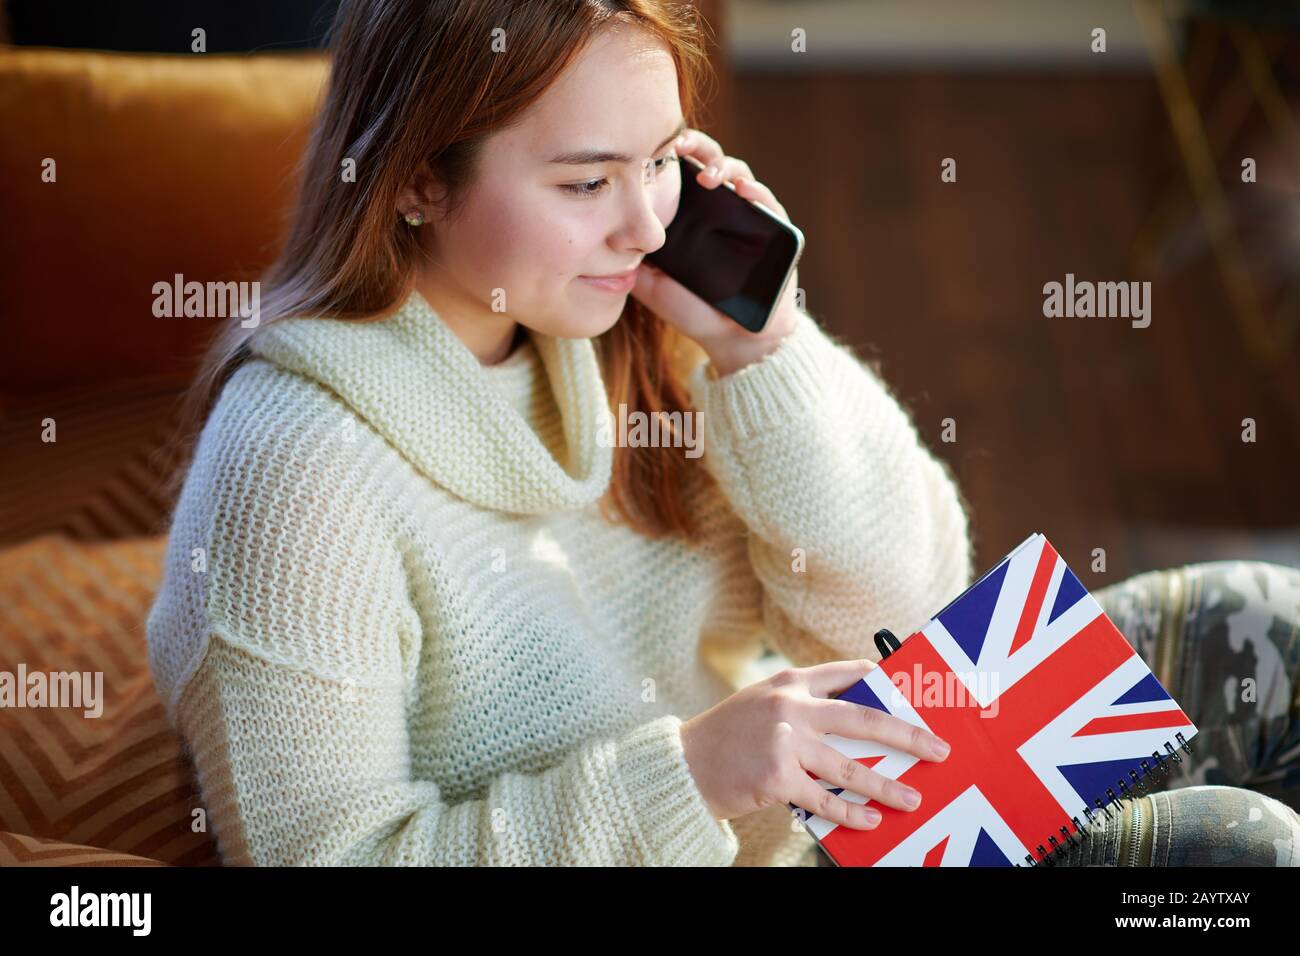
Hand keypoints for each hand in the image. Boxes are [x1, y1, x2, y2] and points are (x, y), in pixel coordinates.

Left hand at [632, 127, 801, 376]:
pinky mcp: (774, 228)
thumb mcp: (654, 285)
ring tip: (707, 176)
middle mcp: (719, 208)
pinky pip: (766, 200)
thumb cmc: (694, 311)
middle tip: (677, 144)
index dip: (666, 154)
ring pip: (737, 173)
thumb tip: (602, 238)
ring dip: (722, 166)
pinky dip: (755, 191)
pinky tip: (741, 190)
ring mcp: (747, 215)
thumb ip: (632, 260)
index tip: (648, 148)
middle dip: (695, 146)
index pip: (680, 172)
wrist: (733, 339)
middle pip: (708, 161)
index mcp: (691, 215)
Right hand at [679, 659, 951, 828]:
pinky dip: (851, 813)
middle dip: (907, 735)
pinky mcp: (777, 778)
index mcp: (790, 681)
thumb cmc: (728, 735)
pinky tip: (871, 820)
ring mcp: (784, 742)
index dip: (886, 681)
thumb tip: (856, 720)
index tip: (915, 694)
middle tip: (937, 749)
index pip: (850, 673)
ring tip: (912, 798)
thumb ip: (803, 704)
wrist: (683, 763)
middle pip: (864, 717)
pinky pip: (825, 799)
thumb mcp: (762, 702)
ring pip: (850, 766)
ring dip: (886, 785)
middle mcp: (791, 706)